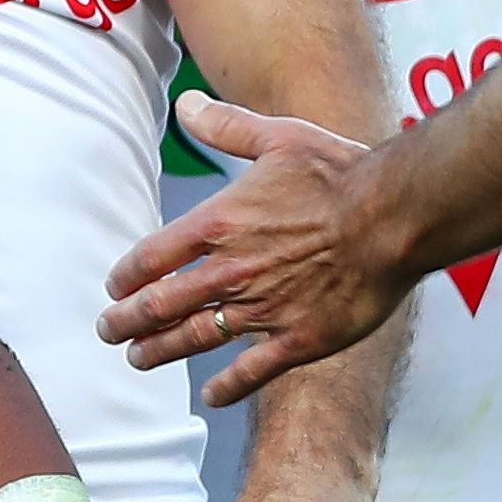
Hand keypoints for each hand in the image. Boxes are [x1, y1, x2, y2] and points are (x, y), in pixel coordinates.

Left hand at [101, 94, 405, 403]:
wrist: (393, 216)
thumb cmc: (340, 173)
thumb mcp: (279, 137)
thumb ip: (227, 126)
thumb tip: (186, 104)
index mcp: (220, 223)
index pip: (151, 257)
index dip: (125, 276)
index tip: (114, 288)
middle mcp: (231, 271)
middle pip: (160, 304)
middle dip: (126, 322)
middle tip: (108, 331)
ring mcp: (263, 309)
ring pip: (194, 338)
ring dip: (159, 351)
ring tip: (138, 359)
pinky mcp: (298, 340)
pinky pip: (251, 371)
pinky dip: (226, 387)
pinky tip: (211, 397)